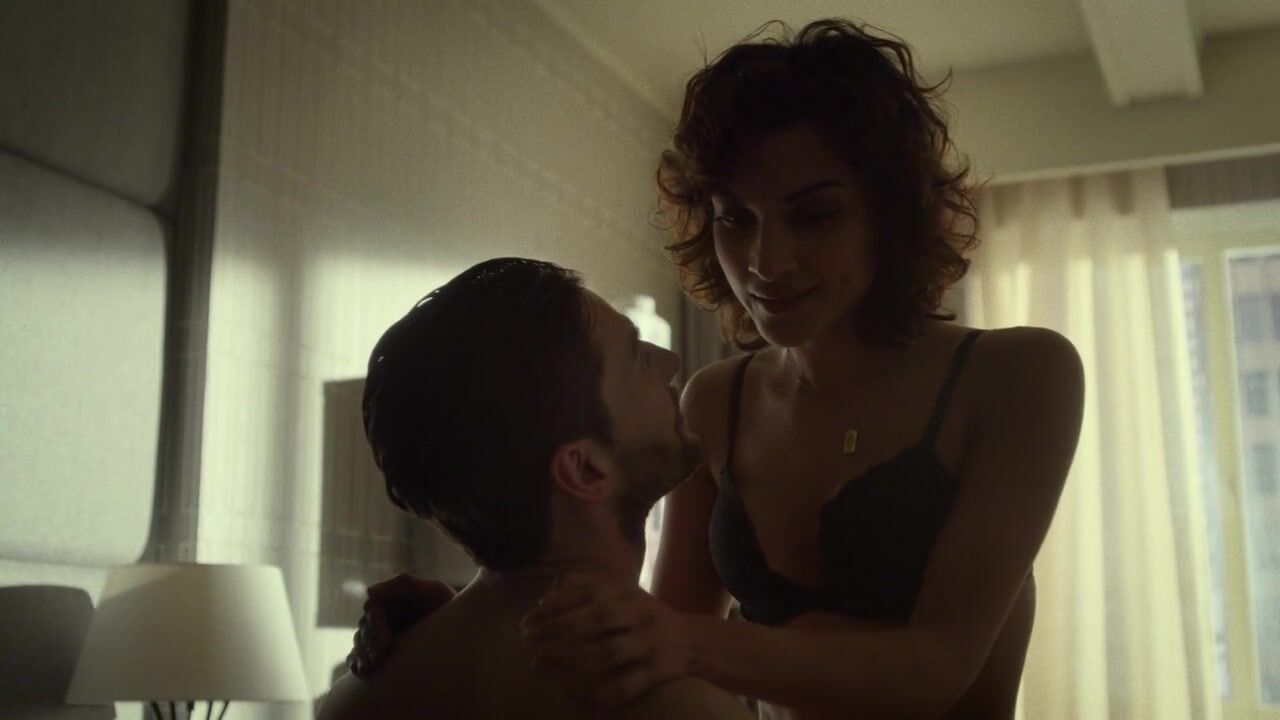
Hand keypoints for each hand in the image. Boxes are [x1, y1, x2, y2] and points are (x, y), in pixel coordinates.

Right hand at [345, 574, 455, 676]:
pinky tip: (362, 672)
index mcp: (391, 600)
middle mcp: (383, 617)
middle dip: (369, 645)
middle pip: (364, 629)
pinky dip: (357, 663)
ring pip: (360, 644)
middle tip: (379, 660)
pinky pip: (361, 656)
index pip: (373, 611)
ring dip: (361, 656)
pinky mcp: (381, 652)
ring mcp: (381, 635)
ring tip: (369, 670)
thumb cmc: (447, 605)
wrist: (463, 628)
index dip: (376, 626)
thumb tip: (368, 591)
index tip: (387, 642)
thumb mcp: (431, 590)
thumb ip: (402, 584)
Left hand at [520, 573, 696, 708]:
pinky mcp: (658, 673)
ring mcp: (650, 645)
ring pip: (607, 654)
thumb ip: (587, 586)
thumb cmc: (644, 616)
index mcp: (628, 594)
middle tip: (527, 642)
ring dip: (569, 661)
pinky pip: (624, 687)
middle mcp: (640, 615)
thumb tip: (549, 594)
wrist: (694, 641)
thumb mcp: (621, 592)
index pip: (587, 593)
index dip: (554, 606)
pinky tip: (569, 691)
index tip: (527, 620)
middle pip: (595, 621)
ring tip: (538, 663)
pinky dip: (595, 693)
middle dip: (556, 631)